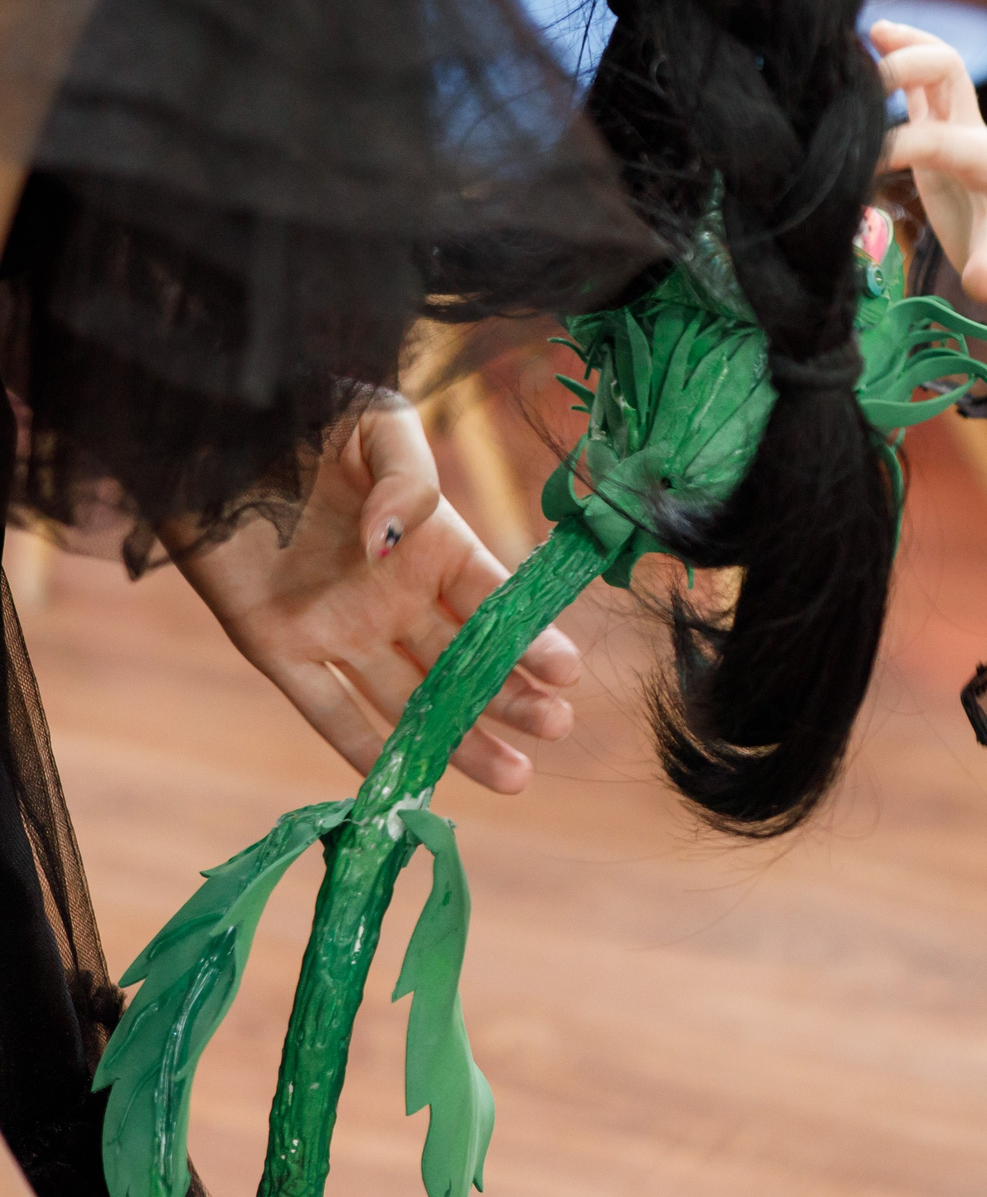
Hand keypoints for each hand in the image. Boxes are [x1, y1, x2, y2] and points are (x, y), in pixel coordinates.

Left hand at [170, 396, 579, 794]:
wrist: (209, 433)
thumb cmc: (303, 417)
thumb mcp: (373, 424)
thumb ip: (406, 477)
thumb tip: (393, 544)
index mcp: (429, 543)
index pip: (494, 598)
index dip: (531, 636)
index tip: (567, 672)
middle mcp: (393, 593)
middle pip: (465, 659)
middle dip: (512, 697)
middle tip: (555, 728)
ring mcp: (340, 626)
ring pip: (410, 697)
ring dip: (460, 737)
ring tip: (513, 776)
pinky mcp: (279, 647)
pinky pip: (326, 708)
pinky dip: (361, 746)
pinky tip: (404, 779)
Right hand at [875, 19, 986, 345]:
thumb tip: (982, 284)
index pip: (933, 137)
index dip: (893, 147)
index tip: (856, 170)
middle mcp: (974, 131)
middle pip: (947, 69)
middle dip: (906, 62)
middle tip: (856, 74)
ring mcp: (957, 127)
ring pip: (936, 66)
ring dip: (904, 46)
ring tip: (863, 30)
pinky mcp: (941, 133)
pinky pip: (921, 86)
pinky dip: (898, 62)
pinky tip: (866, 52)